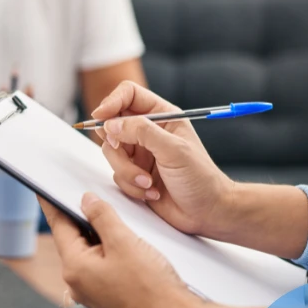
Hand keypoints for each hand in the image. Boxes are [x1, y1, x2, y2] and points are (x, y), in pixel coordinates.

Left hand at [41, 194, 207, 307]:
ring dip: (99, 233)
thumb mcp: (124, 242)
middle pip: (74, 238)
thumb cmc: (151, 287)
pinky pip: (101, 264)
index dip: (52, 203)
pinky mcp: (107, 295)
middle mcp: (78, 282)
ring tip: (112, 215)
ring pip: (90, 251)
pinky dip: (108, 249)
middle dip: (81, 216)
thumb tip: (87, 200)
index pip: (59, 226)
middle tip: (87, 194)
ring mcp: (92, 291)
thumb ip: (102, 216)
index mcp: (75, 268)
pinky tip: (123, 240)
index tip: (42, 189)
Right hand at [92, 81, 234, 236]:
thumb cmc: (201, 178)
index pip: (129, 95)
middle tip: (123, 152)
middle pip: (113, 124)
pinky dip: (131, 185)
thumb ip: (142, 132)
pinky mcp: (135, 174)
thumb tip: (111, 124)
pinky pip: (117, 174)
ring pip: (111, 152)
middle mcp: (148, 132)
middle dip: (116, 144)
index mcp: (162, 116)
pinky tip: (152, 192)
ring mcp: (140, 153)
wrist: (207, 212)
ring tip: (148, 182)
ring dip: (126, 170)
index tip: (100, 117)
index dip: (112, 102)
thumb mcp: (174, 149)